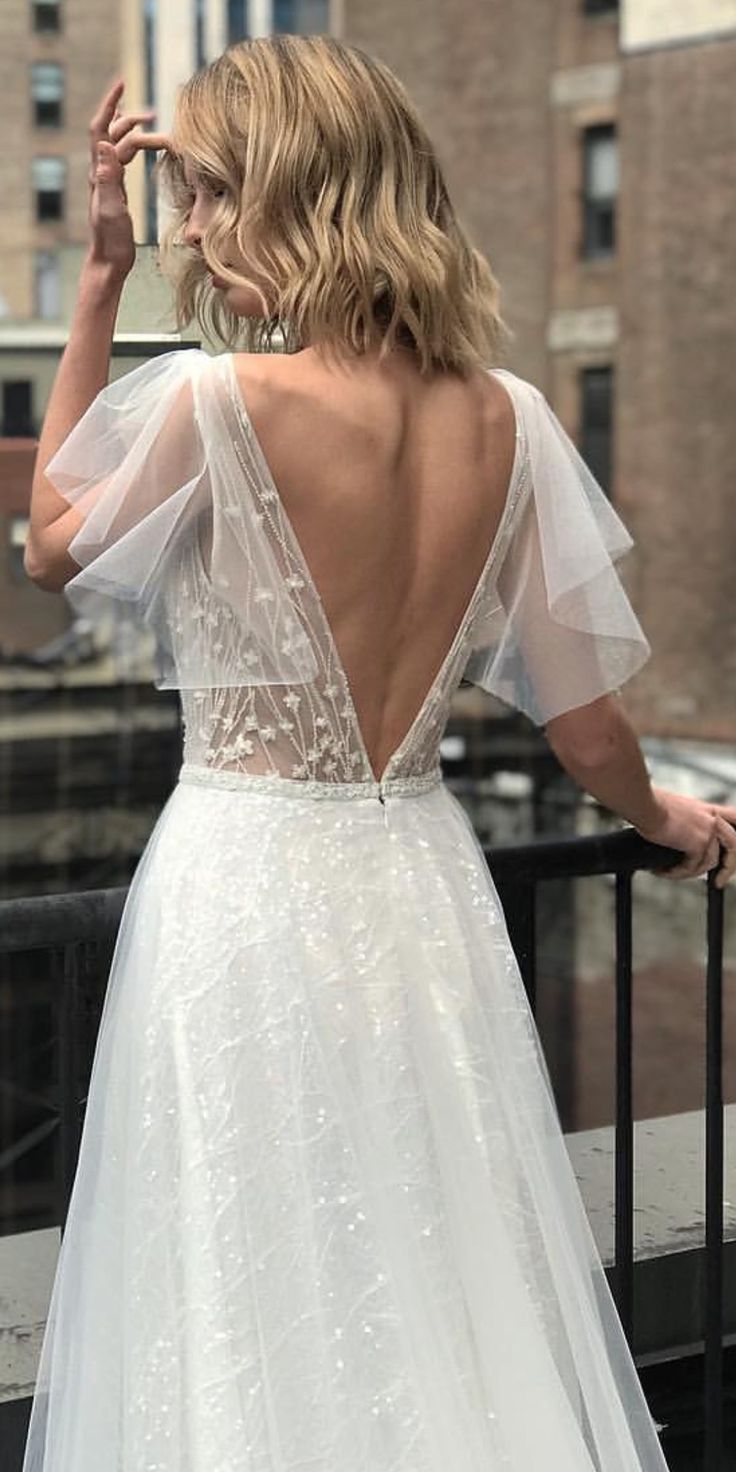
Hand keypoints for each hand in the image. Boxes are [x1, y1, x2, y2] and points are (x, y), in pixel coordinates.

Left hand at [87, 78, 171, 279]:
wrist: (110, 261)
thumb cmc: (111, 239)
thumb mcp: (110, 207)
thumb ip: (107, 177)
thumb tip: (104, 143)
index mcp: (99, 172)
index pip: (101, 129)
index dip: (110, 104)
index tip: (121, 83)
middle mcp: (101, 172)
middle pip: (113, 133)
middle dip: (130, 117)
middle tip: (153, 114)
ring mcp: (108, 180)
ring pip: (120, 145)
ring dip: (135, 131)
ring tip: (153, 124)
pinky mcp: (116, 189)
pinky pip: (125, 159)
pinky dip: (135, 146)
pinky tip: (145, 147)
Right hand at [636, 786, 735, 887]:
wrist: (645, 805)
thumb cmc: (650, 803)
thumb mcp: (675, 808)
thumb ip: (683, 821)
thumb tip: (675, 835)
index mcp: (706, 809)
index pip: (733, 819)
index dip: (734, 836)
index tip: (729, 853)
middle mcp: (711, 819)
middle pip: (734, 845)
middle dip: (728, 867)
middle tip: (718, 880)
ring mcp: (707, 831)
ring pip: (711, 862)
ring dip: (691, 873)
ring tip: (673, 874)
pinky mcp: (697, 844)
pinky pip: (692, 866)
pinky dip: (676, 872)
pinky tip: (664, 871)